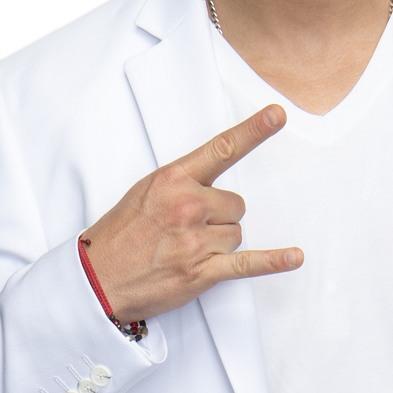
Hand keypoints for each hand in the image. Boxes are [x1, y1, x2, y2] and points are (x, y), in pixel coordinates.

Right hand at [80, 108, 301, 325]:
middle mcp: (188, 205)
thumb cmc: (120, 235)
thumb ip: (182, 183)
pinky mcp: (203, 271)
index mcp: (173, 179)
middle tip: (187, 232)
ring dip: (219, 244)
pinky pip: (247, 263)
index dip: (253, 131)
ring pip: (236, 234)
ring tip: (185, 252)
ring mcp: (196, 239)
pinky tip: (294, 257)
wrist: (98, 278)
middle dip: (220, 218)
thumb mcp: (146, 192)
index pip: (222, 149)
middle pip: (235, 204)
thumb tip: (214, 188)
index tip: (277, 114)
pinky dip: (273, 262)